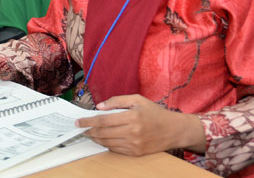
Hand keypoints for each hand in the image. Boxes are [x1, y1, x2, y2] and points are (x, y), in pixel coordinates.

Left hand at [77, 95, 205, 155]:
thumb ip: (117, 101)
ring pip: (108, 143)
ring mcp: (134, 144)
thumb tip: (99, 106)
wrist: (174, 130)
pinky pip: (116, 150)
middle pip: (103, 133)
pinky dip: (107, 144)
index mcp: (132, 117)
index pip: (103, 120)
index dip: (88, 121)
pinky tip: (103, 138)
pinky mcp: (136, 153)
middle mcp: (133, 132)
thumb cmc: (155, 112)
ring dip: (96, 138)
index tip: (79, 122)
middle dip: (89, 130)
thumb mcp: (137, 100)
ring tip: (90, 133)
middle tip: (82, 128)